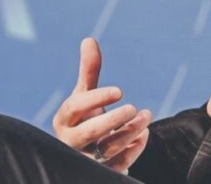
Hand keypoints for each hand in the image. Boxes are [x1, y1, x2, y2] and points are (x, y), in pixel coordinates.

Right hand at [52, 37, 153, 172]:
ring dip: (130, 132)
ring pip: (106, 150)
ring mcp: (84, 159)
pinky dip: (134, 149)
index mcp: (64, 119)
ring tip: (146, 116)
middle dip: (114, 120)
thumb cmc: (85, 120)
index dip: (97, 98)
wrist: (85, 156)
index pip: (75, 107)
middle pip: (89, 133)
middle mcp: (69, 141)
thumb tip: (89, 40)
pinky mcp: (99, 173)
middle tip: (134, 108)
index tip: (120, 91)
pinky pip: (118, 165)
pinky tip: (143, 135)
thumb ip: (88, 72)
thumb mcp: (85, 96)